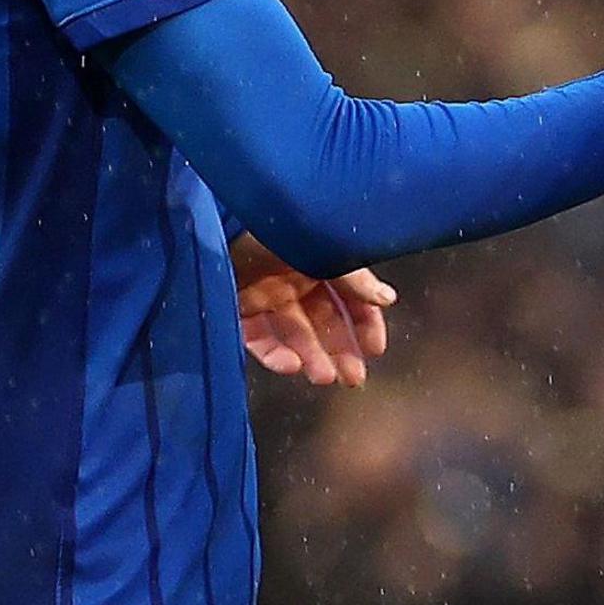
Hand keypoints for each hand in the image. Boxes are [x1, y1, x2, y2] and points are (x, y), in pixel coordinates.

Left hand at [234, 237, 394, 387]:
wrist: (217, 226)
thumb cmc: (274, 228)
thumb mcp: (323, 249)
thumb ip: (354, 278)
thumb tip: (386, 299)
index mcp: (318, 259)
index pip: (350, 296)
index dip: (365, 322)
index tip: (375, 350)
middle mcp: (294, 278)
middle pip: (324, 321)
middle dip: (341, 350)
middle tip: (353, 378)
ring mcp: (265, 295)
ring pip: (294, 334)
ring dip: (312, 358)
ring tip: (324, 378)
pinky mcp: (238, 309)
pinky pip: (259, 338)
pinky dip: (275, 355)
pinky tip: (291, 366)